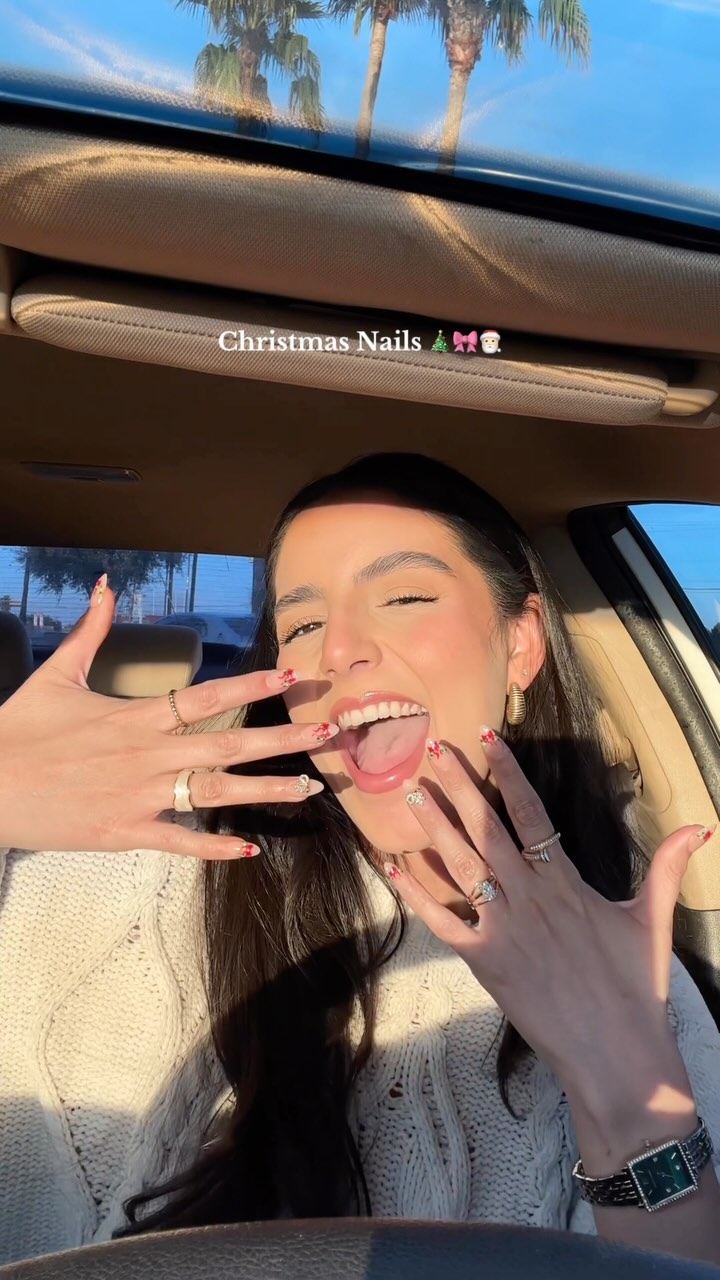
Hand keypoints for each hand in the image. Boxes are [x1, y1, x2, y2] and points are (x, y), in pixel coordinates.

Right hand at [0, 579, 336, 858]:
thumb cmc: (19, 729)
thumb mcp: (56, 674)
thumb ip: (91, 631)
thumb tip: (106, 585)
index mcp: (136, 716)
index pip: (207, 695)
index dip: (253, 682)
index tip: (294, 675)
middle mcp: (147, 754)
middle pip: (227, 743)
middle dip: (282, 739)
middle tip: (327, 735)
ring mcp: (140, 797)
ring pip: (215, 793)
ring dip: (264, 790)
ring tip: (308, 789)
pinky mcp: (124, 833)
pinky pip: (179, 841)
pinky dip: (214, 847)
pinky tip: (251, 848)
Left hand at [384, 729, 714, 1098]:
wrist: (615, 1055)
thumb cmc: (635, 989)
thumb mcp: (652, 921)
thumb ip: (667, 868)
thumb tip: (700, 826)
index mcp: (566, 881)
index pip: (531, 812)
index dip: (508, 772)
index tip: (486, 738)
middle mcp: (529, 895)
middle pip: (486, 828)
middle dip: (459, 785)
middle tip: (433, 748)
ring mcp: (502, 926)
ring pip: (460, 864)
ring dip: (433, 825)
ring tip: (410, 790)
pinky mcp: (482, 960)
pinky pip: (441, 919)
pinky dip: (415, 892)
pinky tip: (392, 865)